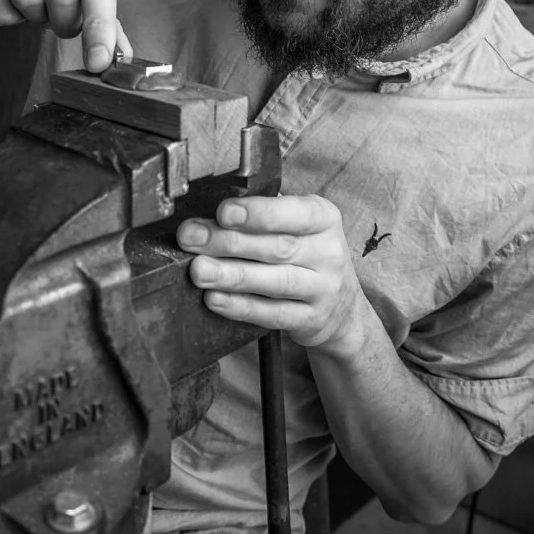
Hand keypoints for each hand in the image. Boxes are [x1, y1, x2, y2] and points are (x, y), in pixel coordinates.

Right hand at [0, 0, 131, 70]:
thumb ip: (107, 21)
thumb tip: (121, 55)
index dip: (99, 23)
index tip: (98, 60)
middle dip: (66, 23)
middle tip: (63, 20)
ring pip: (29, 0)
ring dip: (35, 18)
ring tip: (37, 4)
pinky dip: (9, 18)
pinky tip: (11, 0)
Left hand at [177, 195, 358, 349]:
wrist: (342, 308)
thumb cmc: (307, 254)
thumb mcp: (297, 226)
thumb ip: (262, 216)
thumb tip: (212, 215)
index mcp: (323, 218)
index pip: (294, 213)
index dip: (257, 213)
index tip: (223, 212)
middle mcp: (328, 253)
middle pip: (276, 247)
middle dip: (228, 241)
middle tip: (192, 238)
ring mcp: (323, 289)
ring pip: (274, 282)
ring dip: (231, 275)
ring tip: (199, 270)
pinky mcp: (310, 320)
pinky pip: (272, 314)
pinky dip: (241, 306)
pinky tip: (215, 298)